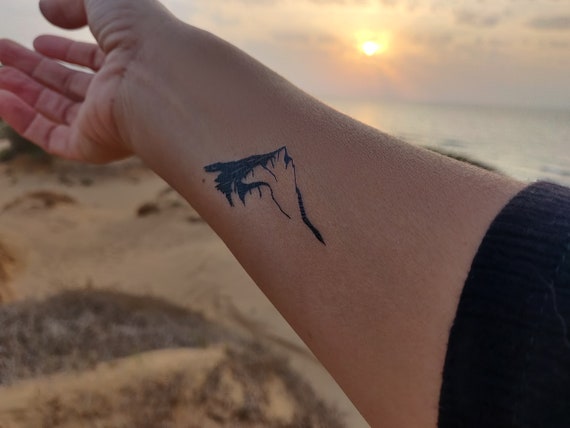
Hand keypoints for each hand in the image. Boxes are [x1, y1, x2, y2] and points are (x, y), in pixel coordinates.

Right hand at [0, 0, 172, 162]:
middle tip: (0, 51)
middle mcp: (119, 94)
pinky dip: (22, 119)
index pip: (94, 59)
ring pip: (56, 109)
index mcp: (130, 62)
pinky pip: (50, 136)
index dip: (64, 50)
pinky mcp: (92, 145)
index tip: (38, 40)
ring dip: (22, 91)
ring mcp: (106, 122)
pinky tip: (0, 98)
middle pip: (69, 84)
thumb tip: (47, 9)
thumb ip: (74, 0)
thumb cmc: (140, 33)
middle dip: (33, 67)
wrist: (159, 78)